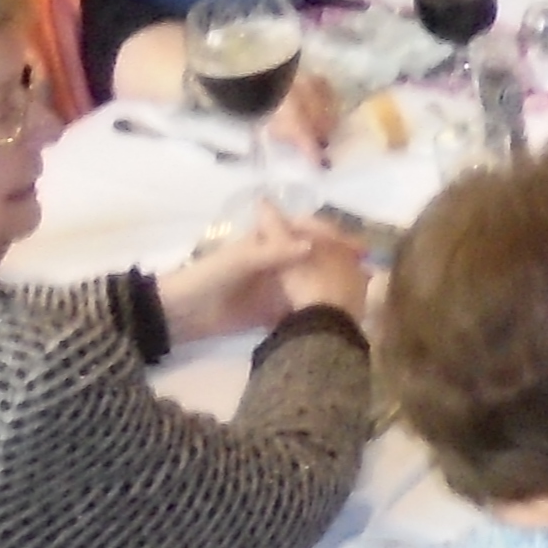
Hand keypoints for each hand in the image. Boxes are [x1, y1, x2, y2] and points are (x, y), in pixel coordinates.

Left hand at [159, 204, 356, 341]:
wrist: (179, 316)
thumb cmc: (206, 278)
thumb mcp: (238, 260)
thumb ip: (273, 252)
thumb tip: (312, 245)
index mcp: (268, 238)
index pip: (308, 230)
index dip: (333, 236)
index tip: (357, 248)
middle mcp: (277, 258)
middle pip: (315, 255)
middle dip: (340, 261)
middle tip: (368, 272)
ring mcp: (276, 284)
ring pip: (311, 280)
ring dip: (332, 285)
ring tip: (361, 296)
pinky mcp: (272, 310)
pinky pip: (300, 307)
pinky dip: (318, 310)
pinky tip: (339, 318)